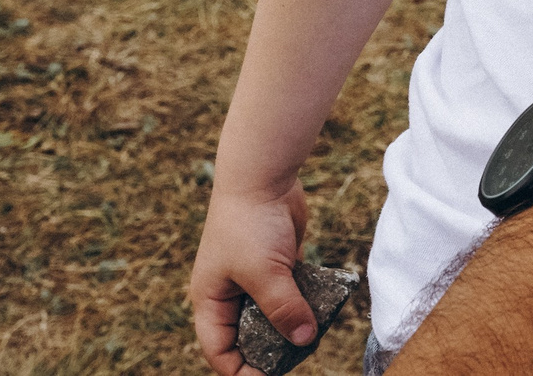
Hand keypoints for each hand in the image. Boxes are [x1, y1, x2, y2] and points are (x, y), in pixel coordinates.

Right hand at [188, 180, 312, 373]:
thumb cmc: (250, 223)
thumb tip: (303, 340)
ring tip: (313, 334)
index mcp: (211, 301)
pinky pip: (290, 294)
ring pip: (272, 316)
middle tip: (298, 355)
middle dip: (270, 350)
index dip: (241, 369)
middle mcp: (229, 294)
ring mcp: (254, 279)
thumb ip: (284, 308)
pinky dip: (303, 302)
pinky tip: (321, 309)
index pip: (220, 350)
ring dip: (290, 326)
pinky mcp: (277, 265)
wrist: (263, 175)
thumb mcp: (265, 273)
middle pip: (247, 337)